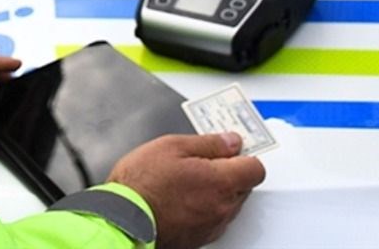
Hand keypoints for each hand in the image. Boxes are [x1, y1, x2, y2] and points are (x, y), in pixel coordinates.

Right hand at [108, 133, 265, 248]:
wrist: (122, 218)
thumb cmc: (142, 183)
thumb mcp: (172, 146)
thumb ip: (209, 143)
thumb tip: (231, 141)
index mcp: (221, 181)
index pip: (256, 168)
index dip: (244, 156)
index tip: (231, 148)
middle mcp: (222, 207)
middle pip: (244, 187)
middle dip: (230, 173)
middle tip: (204, 161)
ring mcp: (212, 226)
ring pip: (229, 204)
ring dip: (217, 192)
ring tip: (188, 180)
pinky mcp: (199, 238)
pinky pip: (214, 219)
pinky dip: (205, 208)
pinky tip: (183, 199)